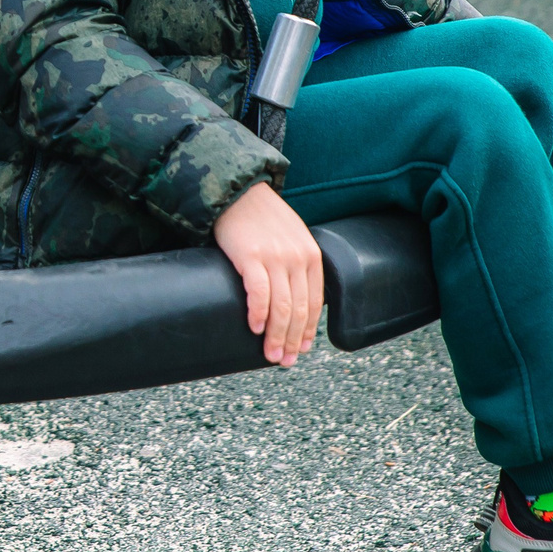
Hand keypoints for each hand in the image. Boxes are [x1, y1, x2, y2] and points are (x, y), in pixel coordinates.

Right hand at [212, 181, 322, 366]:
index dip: (308, 330)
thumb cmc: (260, 216)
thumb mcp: (290, 237)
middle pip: (299, 310)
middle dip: (292, 340)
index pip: (314, 302)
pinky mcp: (251, 256)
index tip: (301, 349)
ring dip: (275, 336)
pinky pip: (259, 293)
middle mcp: (298, 258)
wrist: (238, 191)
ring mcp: (275, 257)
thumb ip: (294, 263)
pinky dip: (258, 314)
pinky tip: (254, 327)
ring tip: (269, 354)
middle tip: (283, 360)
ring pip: (282, 308)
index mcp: (310, 255)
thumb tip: (290, 297)